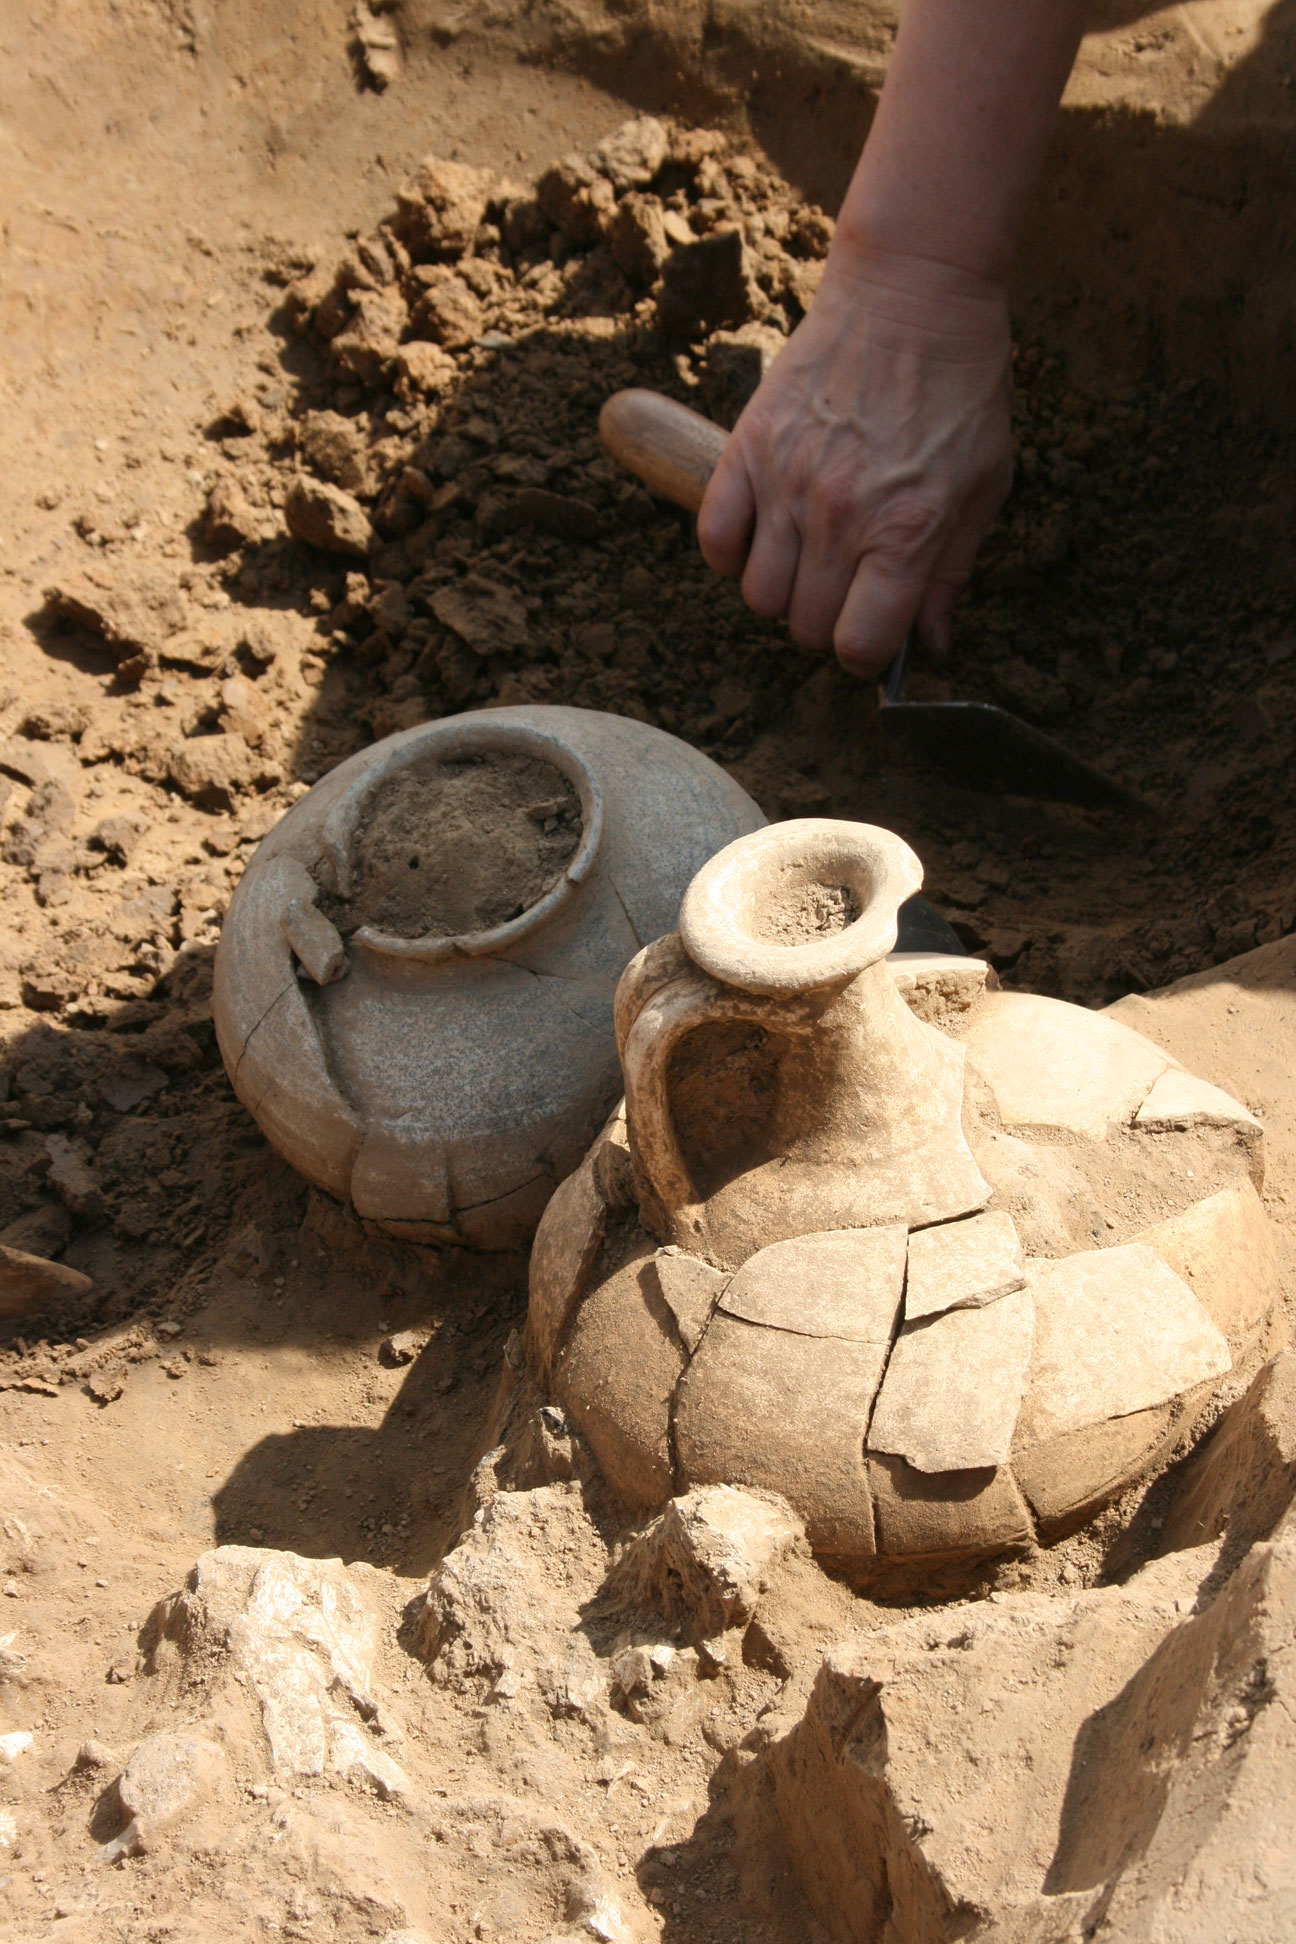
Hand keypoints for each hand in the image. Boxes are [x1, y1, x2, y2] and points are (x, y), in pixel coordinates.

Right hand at [696, 244, 1013, 677]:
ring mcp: (788, 483)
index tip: (872, 633)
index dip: (865, 653)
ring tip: (807, 559)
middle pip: (806, 627)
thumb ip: (951, 571)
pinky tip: (764, 534)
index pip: (858, 644)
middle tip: (846, 588)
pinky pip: (716, 540)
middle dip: (827, 622)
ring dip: (782, 591)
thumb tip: (929, 645)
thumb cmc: (960, 388)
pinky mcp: (749, 449)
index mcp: (907, 532)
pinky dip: (733, 553)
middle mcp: (842, 516)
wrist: (912, 290)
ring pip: (759, 595)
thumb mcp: (984, 485)